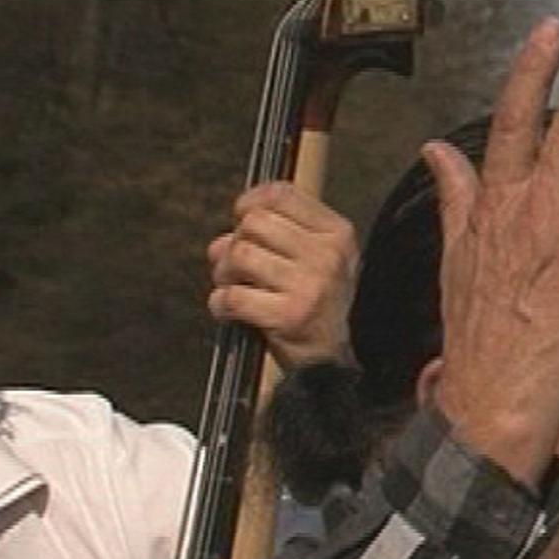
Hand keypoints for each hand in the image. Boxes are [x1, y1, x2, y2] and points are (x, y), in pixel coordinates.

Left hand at [207, 181, 358, 366]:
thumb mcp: (323, 259)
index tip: (243, 219)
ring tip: (232, 287)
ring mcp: (309, 286)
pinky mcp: (289, 316)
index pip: (282, 194)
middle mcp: (327, 256)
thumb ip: (286, 231)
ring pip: (240, 255)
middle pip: (254, 222)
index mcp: (338, 234)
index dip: (250, 202)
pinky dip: (221, 304)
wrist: (336, 364)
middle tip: (235, 265)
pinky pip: (233, 296)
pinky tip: (229, 311)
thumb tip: (237, 218)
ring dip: (224, 273)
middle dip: (234, 242)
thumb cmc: (322, 309)